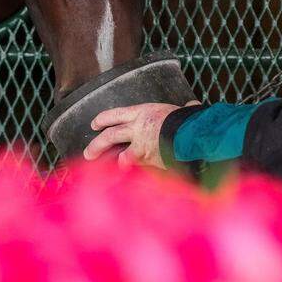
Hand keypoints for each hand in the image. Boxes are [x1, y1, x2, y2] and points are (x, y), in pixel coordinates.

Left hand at [83, 101, 200, 168]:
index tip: (95, 124)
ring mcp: (139, 144)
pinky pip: (131, 165)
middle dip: (97, 143)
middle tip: (89, 152)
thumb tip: (192, 106)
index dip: (104, 119)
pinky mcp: (144, 158)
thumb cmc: (190, 120)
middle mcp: (137, 127)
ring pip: (117, 152)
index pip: (117, 114)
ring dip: (105, 159)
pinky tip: (120, 175)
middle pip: (111, 134)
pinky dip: (126, 169)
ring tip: (98, 165)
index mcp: (145, 111)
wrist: (191, 134)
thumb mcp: (184, 111)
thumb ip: (185, 109)